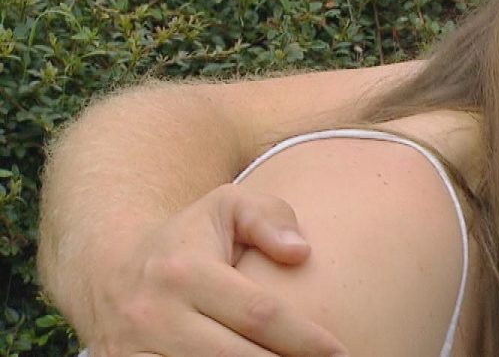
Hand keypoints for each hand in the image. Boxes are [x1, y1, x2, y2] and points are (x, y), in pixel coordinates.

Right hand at [81, 184, 346, 355]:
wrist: (107, 270)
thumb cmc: (188, 239)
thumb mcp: (226, 207)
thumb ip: (269, 218)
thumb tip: (301, 252)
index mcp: (186, 273)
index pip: (259, 314)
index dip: (305, 338)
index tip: (340, 351)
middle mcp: (155, 317)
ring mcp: (134, 352)